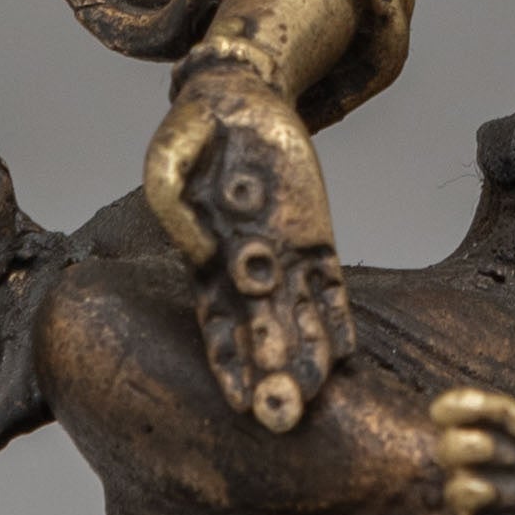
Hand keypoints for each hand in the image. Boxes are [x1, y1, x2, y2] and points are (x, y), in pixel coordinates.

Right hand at [143, 68, 354, 433]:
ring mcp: (283, 254)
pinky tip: (344, 352)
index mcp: (203, 257)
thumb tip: (194, 248)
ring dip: (306, 355)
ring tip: (314, 396)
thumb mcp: (169, 156)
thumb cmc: (194, 132)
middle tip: (281, 418)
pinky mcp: (314, 235)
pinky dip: (336, 315)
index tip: (239, 399)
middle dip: (270, 373)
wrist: (239, 97)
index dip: (227, 360)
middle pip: (259, 330)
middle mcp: (244, 267)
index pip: (214, 321)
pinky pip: (328, 283)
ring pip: (297, 316)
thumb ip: (169, 197)